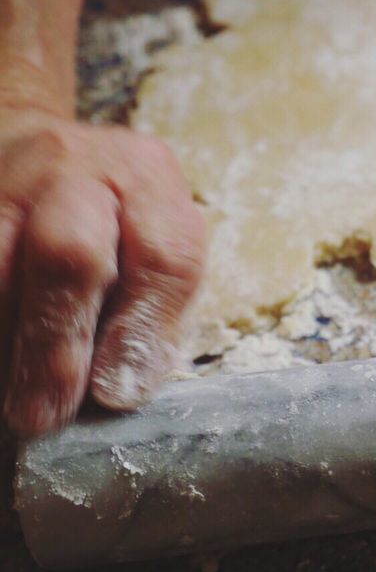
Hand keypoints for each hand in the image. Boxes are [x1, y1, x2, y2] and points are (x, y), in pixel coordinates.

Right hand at [0, 104, 204, 436]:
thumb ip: (152, 310)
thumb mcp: (154, 245)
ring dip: (6, 340)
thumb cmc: (113, 219)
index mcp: (149, 179)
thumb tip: (122, 389)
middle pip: (66, 253)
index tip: (118, 394)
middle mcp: (76, 170)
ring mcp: (6, 180)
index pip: (163, 256)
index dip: (141, 331)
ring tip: (10, 400)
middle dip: (55, 343)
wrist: (43, 158)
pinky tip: (0, 364)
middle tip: (43, 413)